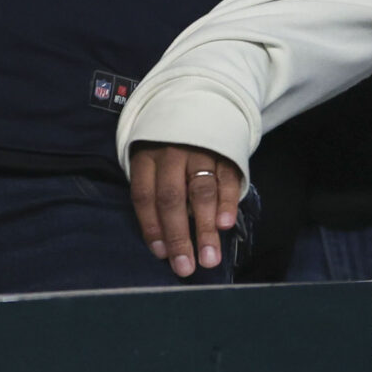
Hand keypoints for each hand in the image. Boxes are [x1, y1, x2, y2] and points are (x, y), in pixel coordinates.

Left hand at [128, 141, 243, 277]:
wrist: (196, 103)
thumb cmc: (168, 148)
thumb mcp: (151, 162)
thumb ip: (155, 195)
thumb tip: (164, 246)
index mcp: (146, 157)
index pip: (144, 196)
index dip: (151, 227)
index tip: (162, 255)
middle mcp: (171, 152)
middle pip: (172, 198)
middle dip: (179, 236)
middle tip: (186, 268)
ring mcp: (200, 150)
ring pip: (201, 191)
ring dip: (205, 227)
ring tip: (209, 257)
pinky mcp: (226, 150)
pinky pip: (227, 178)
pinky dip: (227, 202)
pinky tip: (226, 224)